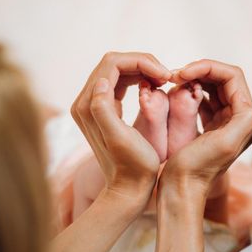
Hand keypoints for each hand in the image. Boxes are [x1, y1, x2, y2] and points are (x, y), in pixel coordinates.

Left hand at [71, 52, 170, 208]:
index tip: (165, 76)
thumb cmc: (133, 167)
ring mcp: (93, 105)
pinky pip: (119, 81)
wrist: (129, 189)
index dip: (141, 62)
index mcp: (89, 105)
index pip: (113, 63)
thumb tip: (101, 81)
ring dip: (141, 69)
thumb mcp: (121, 139)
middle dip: (142, 63)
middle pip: (113, 62)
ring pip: (117, 69)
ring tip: (163, 80)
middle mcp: (85, 101)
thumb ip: (104, 109)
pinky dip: (137, 78)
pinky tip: (153, 86)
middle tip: (166, 76)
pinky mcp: (103, 109)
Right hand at [161, 59, 251, 190]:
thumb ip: (243, 120)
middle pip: (223, 78)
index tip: (182, 74)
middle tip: (175, 75)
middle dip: (200, 71)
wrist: (181, 190)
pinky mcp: (211, 126)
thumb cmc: (197, 169)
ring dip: (194, 79)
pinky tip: (176, 93)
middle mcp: (240, 118)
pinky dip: (190, 90)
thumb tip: (248, 104)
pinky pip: (204, 98)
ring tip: (174, 83)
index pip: (232, 76)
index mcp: (246, 119)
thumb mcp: (225, 144)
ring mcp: (225, 121)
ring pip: (213, 86)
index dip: (207, 67)